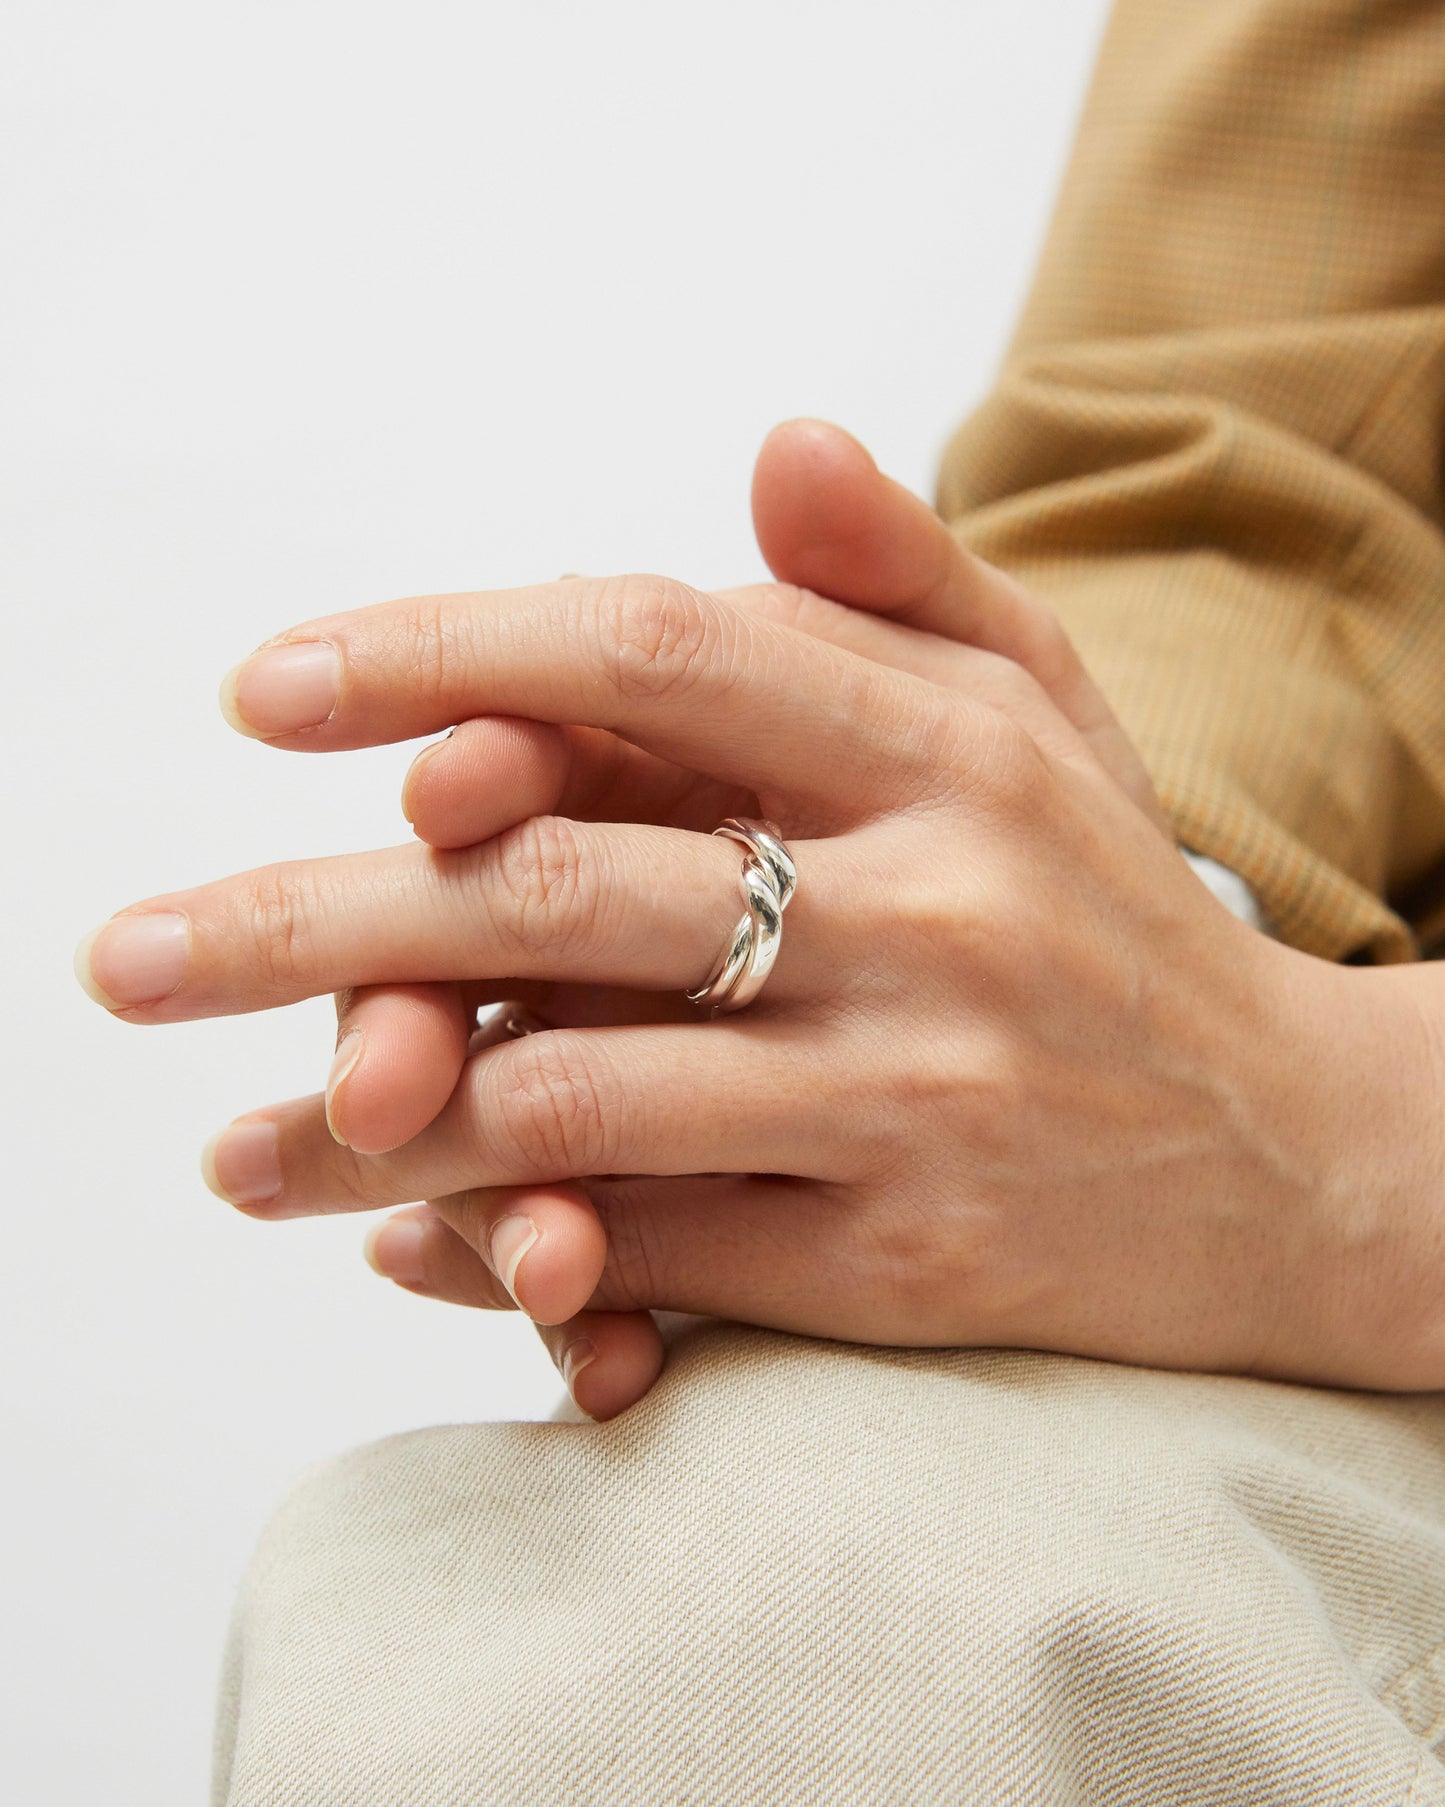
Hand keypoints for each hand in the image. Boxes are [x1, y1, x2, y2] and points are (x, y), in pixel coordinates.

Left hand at [73, 424, 1444, 1418]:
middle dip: (306, 924)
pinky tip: (408, 1242)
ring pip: (569, 1095)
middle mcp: (932, 910)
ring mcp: (918, 1095)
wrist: (1301, 1160)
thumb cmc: (1115, 912)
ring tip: (235, 1149)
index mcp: (946, 747)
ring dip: (372, 1125)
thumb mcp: (1046, 713)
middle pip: (552, 889)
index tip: (270, 692)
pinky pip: (650, 1251)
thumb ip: (904, 576)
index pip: (649, 649)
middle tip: (133, 958)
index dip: (438, 655)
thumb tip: (766, 439)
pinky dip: (501, 1246)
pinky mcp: (909, 1263)